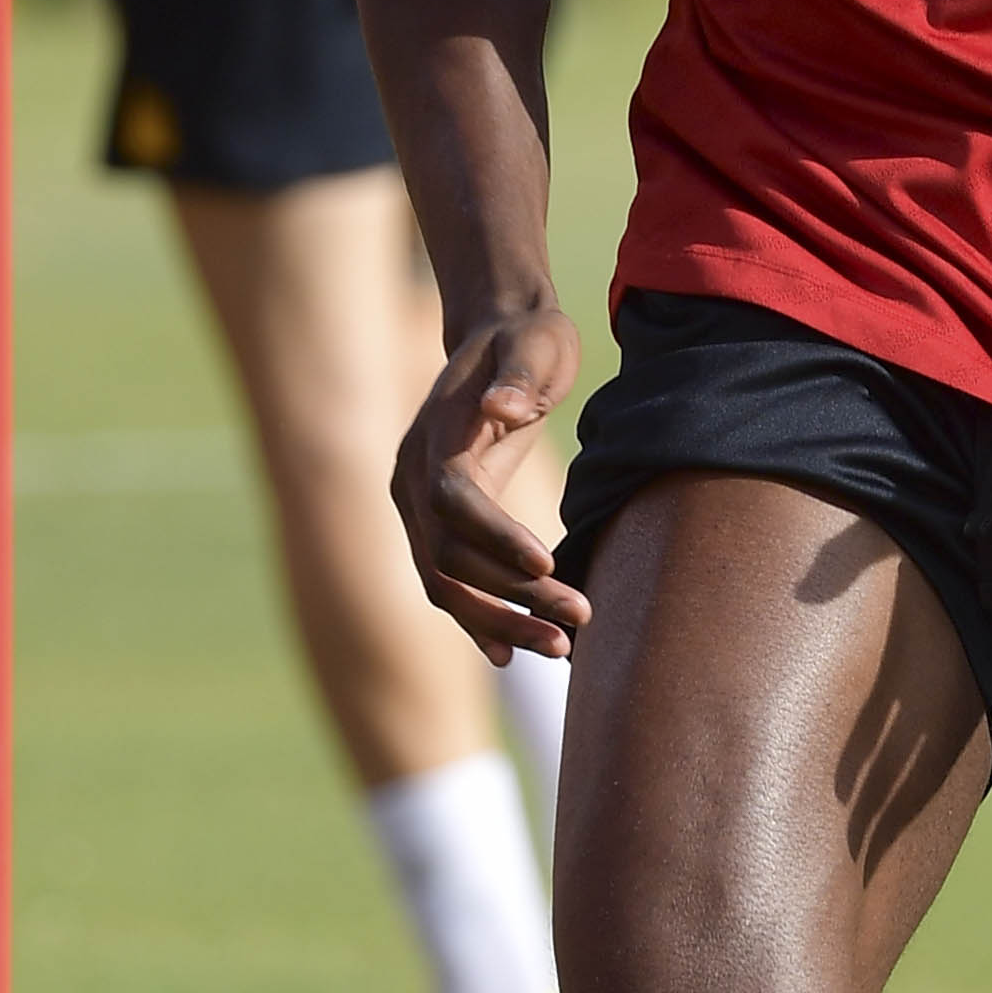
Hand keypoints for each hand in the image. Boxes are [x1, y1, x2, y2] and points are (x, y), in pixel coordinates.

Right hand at [391, 306, 589, 663]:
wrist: (499, 338)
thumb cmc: (527, 341)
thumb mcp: (536, 343)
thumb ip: (519, 376)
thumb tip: (502, 407)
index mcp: (433, 438)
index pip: (452, 502)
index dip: (496, 538)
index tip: (549, 564)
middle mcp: (411, 481)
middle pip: (449, 558)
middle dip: (512, 596)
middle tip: (579, 619)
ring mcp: (417, 509)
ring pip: (446, 584)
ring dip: (502, 621)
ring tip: (563, 648)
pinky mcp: (438, 527)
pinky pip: (448, 584)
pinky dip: (479, 621)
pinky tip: (514, 654)